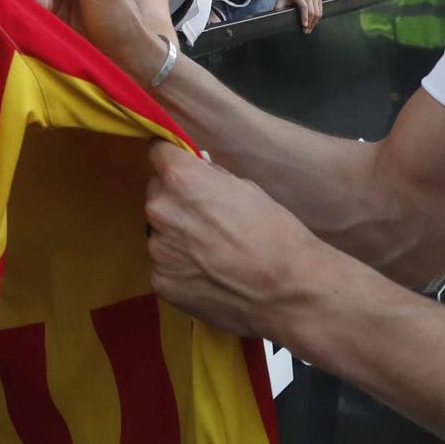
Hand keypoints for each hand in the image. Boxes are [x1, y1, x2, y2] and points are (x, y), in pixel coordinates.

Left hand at [144, 143, 328, 339]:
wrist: (287, 291)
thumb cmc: (275, 233)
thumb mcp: (246, 189)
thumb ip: (211, 178)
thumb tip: (198, 173)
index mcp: (182, 179)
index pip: (158, 152)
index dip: (172, 160)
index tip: (181, 168)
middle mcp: (160, 210)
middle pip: (157, 193)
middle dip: (176, 200)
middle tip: (206, 219)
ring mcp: (158, 249)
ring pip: (160, 232)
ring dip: (177, 237)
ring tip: (211, 254)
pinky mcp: (161, 282)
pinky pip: (165, 266)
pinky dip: (181, 269)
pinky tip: (208, 278)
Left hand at [280, 0, 322, 32]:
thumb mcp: (280, 2)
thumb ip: (278, 9)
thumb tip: (276, 18)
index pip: (304, 7)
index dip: (305, 17)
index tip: (304, 26)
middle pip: (312, 11)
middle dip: (310, 23)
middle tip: (306, 31)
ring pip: (317, 12)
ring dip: (314, 22)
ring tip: (310, 29)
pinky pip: (320, 11)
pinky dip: (317, 19)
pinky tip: (313, 23)